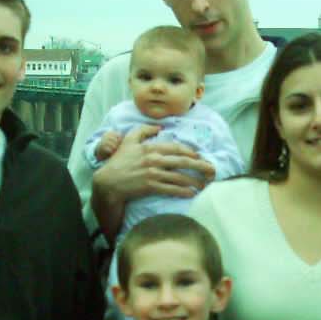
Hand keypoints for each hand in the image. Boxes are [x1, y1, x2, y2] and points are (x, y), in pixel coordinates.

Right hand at [90, 127, 214, 237]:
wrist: (109, 182)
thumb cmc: (119, 161)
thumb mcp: (129, 140)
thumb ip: (143, 130)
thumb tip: (159, 126)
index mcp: (151, 147)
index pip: (175, 148)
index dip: (190, 152)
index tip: (199, 156)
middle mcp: (154, 160)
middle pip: (182, 162)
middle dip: (200, 166)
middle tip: (211, 170)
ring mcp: (153, 174)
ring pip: (179, 177)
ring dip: (194, 181)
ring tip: (204, 185)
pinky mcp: (151, 187)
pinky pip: (171, 189)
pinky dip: (183, 191)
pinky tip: (191, 194)